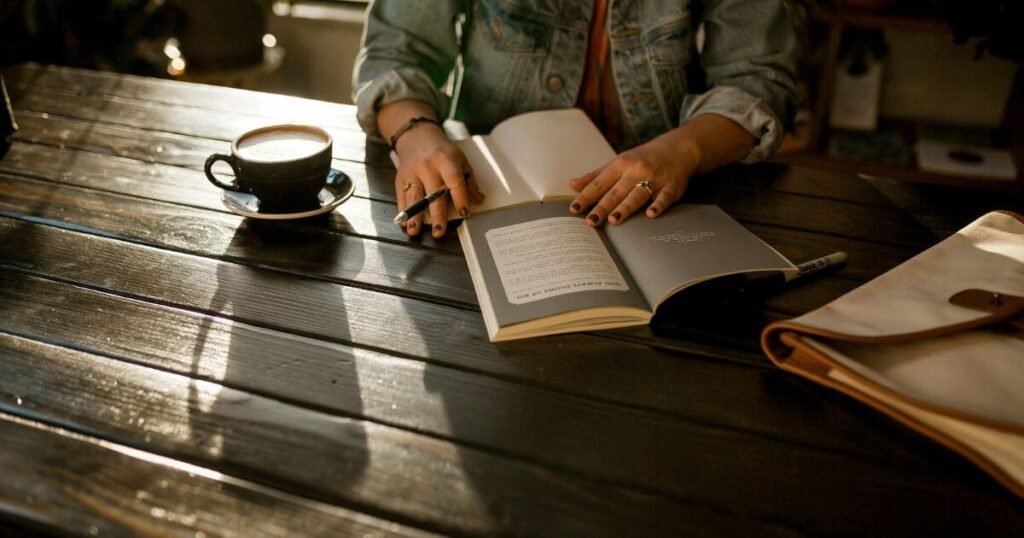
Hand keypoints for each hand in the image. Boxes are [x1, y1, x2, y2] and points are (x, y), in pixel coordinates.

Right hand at [394, 124, 482, 237]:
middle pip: (433, 193)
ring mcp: (412, 173)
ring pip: (414, 197)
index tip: (465, 213)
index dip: (460, 197)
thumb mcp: (460, 160)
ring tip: (415, 231)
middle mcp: (428, 167)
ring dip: (414, 216)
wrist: (417, 137)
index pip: (454, 180)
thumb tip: (478, 200)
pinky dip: (403, 211)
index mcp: (446, 160)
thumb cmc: (442, 152)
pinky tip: (405, 224)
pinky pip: (401, 197)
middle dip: (436, 214)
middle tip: (439, 232)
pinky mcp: (401, 178)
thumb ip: (469, 181)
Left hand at [569, 128, 700, 226]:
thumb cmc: (642, 159)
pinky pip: (664, 197)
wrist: (676, 149)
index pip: (600, 183)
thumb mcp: (617, 163)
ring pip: (637, 194)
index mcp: (620, 165)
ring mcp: (654, 179)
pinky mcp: (671, 187)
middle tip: (590, 221)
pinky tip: (651, 214)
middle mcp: (636, 171)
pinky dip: (658, 205)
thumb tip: (572, 185)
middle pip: (616, 192)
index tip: (574, 209)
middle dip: (602, 207)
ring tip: (613, 220)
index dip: (586, 196)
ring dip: (625, 207)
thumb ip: (595, 176)